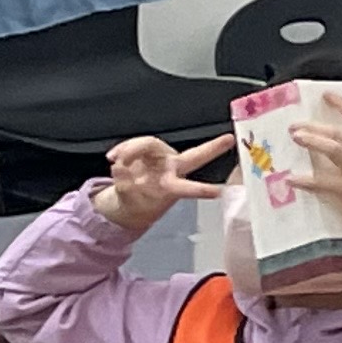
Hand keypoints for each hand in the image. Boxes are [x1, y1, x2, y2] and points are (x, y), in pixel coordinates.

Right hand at [97, 134, 230, 232]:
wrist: (127, 195)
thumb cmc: (138, 201)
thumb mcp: (130, 201)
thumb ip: (126, 187)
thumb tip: (120, 167)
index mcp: (174, 186)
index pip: (190, 188)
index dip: (202, 190)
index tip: (219, 192)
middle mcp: (173, 167)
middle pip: (191, 156)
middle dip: (212, 149)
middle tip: (229, 140)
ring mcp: (161, 156)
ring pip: (152, 145)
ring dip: (131, 150)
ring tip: (115, 160)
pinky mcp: (146, 148)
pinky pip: (135, 143)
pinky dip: (121, 150)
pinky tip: (112, 158)